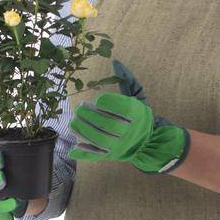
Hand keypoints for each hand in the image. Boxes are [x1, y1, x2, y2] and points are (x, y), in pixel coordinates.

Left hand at [68, 62, 188, 174]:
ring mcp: (120, 145)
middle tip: (79, 109)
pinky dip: (85, 152)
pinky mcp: (112, 156)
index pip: (124, 109)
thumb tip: (115, 63)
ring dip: (84, 130)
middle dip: (91, 116)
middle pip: (110, 125)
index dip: (109, 103)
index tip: (98, 99)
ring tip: (74, 121)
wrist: (145, 142)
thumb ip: (126, 80)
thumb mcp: (136, 96)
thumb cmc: (137, 115)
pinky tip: (73, 147)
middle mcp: (130, 131)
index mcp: (138, 114)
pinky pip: (98, 155)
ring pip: (101, 140)